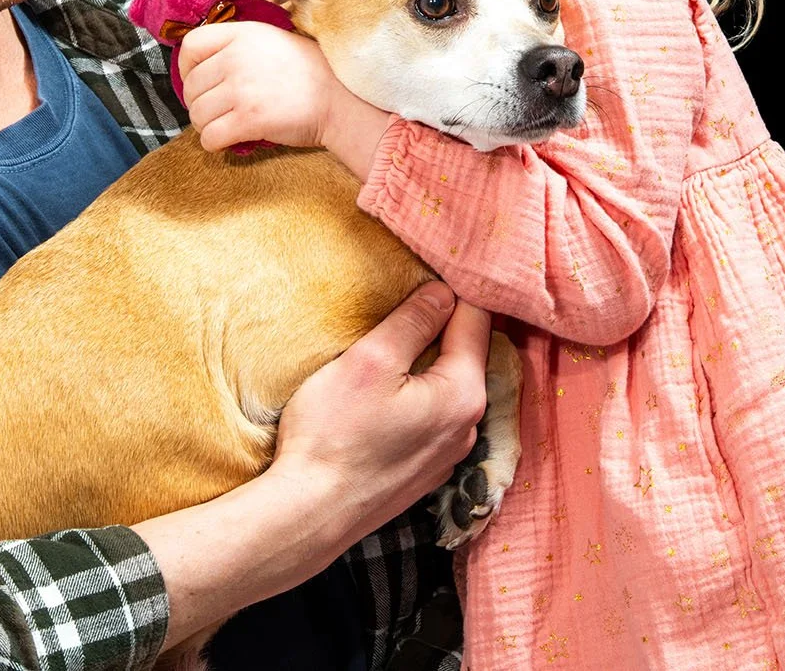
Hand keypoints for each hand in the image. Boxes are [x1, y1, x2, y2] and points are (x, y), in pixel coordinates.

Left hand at [178, 21, 343, 150]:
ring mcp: (241, 90)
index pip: (191, 45)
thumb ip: (239, 44)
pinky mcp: (248, 120)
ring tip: (225, 125)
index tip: (198, 79)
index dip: (186, 66)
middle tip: (218, 110)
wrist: (338, 99)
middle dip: (200, 102)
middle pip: (191, 86)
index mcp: (242, 34)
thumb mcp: (273, 39)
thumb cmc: (310, 71)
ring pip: (197, 114)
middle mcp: (236, 59)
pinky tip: (230, 140)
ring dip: (207, 125)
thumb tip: (206, 62)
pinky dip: (214, 143)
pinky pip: (209, 137)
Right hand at [264, 283, 490, 546]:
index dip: (453, 290)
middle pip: (466, 356)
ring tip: (393, 348)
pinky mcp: (424, 473)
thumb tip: (443, 292)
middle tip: (408, 300)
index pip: (475, 320)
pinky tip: (386, 398)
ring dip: (428, 366)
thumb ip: (414, 321)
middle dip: (442, 327)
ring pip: (448, 389)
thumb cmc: (334, 435)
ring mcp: (448, 456)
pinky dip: (418, 400)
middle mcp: (469, 427)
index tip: (429, 270)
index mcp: (463, 393)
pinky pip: (433, 420)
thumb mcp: (371, 361)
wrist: (309, 515)